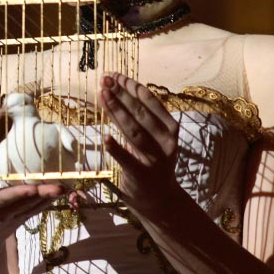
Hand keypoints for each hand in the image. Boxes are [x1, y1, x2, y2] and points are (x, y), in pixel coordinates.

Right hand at [0, 183, 63, 257]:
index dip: (12, 195)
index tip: (30, 188)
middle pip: (18, 205)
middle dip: (37, 195)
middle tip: (56, 186)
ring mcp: (9, 221)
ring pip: (29, 208)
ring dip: (47, 197)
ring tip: (64, 186)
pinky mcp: (18, 221)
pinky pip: (34, 210)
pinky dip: (47, 201)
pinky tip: (61, 191)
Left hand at [99, 72, 181, 214]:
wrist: (159, 197)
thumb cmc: (151, 160)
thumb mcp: (148, 137)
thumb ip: (135, 118)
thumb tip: (114, 90)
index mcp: (170, 129)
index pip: (151, 103)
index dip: (132, 88)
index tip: (116, 76)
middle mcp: (166, 142)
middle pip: (141, 114)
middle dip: (122, 94)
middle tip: (105, 79)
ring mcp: (156, 159)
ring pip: (134, 131)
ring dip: (117, 111)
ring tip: (103, 94)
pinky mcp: (142, 175)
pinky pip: (128, 159)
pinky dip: (116, 149)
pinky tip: (105, 138)